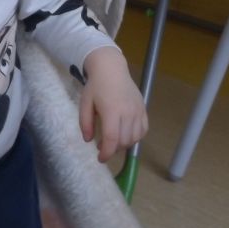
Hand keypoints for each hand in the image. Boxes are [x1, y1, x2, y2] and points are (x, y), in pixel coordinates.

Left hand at [78, 47, 146, 162]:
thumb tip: (89, 140)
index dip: (106, 153)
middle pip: (124, 141)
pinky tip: (126, 134)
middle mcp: (127, 112)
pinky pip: (143, 130)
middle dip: (113, 149)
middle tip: (103, 147)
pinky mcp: (143, 109)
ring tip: (113, 140)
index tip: (100, 158)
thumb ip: (85, 123)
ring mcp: (138, 111)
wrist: (111, 69)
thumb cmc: (96, 86)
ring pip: (135, 138)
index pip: (112, 139)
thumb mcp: (85, 104)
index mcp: (111, 111)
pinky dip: (136, 137)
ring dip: (124, 144)